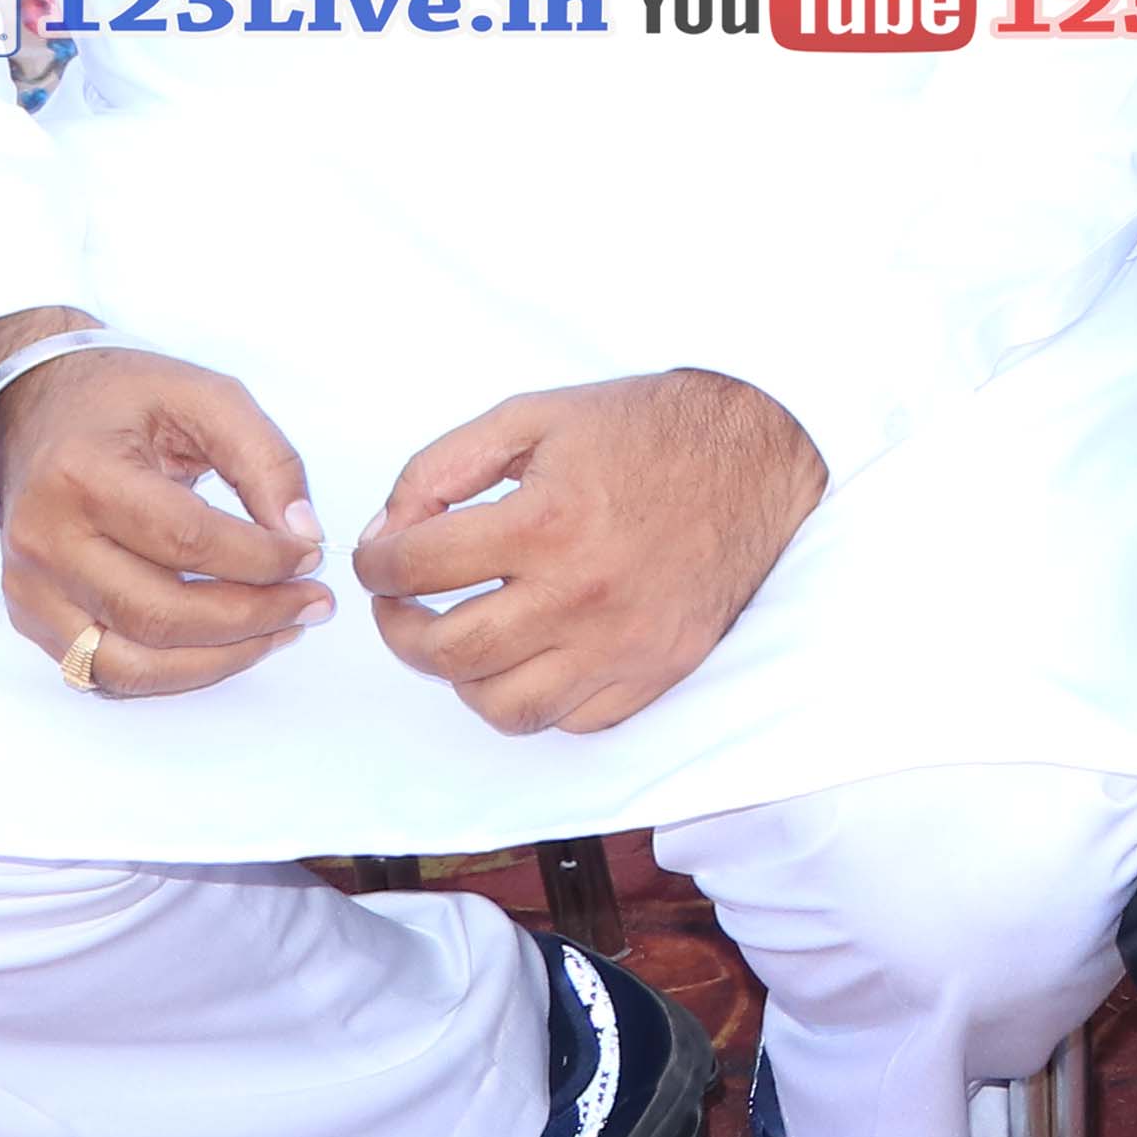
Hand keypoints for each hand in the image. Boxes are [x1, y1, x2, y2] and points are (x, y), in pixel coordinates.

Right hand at [0, 316, 328, 697]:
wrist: (35, 408)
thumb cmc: (124, 398)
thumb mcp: (206, 396)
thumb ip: (266, 459)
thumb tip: (302, 534)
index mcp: (83, 475)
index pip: (186, 540)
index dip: (261, 558)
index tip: (310, 553)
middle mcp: (44, 540)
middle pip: (158, 614)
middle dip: (252, 617)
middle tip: (313, 601)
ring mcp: (31, 587)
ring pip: (129, 664)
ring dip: (218, 659)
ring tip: (281, 630)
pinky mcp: (31, 616)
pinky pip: (105, 673)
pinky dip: (174, 671)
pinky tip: (228, 644)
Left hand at [353, 371, 824, 736]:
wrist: (760, 453)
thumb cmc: (645, 429)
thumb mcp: (534, 416)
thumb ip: (443, 466)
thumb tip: (391, 532)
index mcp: (546, 522)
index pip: (416, 567)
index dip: (376, 562)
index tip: (381, 558)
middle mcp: (583, 594)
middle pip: (450, 652)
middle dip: (401, 630)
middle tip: (403, 604)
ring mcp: (625, 642)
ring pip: (505, 707)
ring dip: (465, 677)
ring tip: (465, 638)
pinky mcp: (660, 668)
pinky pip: (573, 720)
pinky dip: (538, 697)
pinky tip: (534, 653)